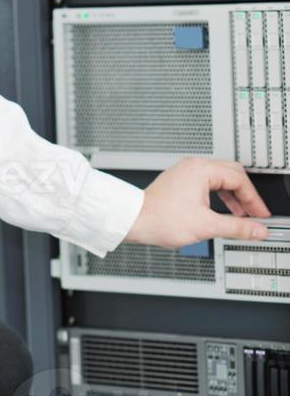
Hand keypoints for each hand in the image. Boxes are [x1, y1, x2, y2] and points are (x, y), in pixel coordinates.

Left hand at [124, 156, 271, 248]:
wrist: (135, 220)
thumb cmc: (161, 218)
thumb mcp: (206, 226)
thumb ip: (237, 228)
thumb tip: (257, 229)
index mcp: (201, 170)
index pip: (239, 179)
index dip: (254, 199)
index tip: (261, 215)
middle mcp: (193, 166)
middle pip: (232, 174)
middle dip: (246, 195)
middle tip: (255, 214)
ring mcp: (186, 172)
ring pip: (220, 178)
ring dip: (233, 197)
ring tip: (241, 216)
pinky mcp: (180, 181)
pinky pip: (208, 183)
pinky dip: (220, 196)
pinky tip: (223, 212)